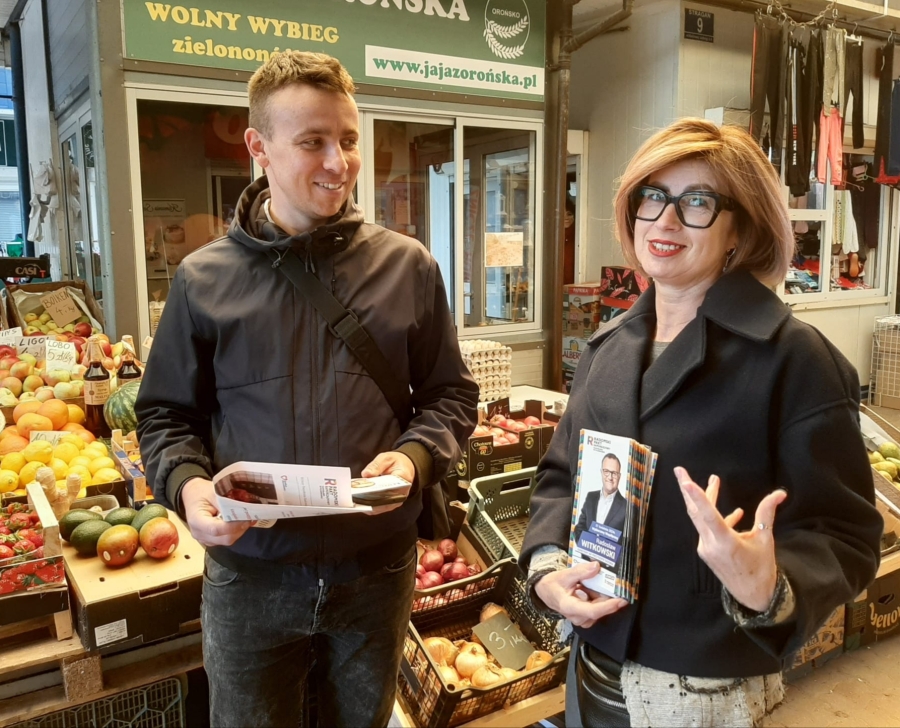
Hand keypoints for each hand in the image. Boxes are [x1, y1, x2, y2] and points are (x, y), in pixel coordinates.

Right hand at [181, 478, 253, 546]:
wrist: (192, 495)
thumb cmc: (201, 492)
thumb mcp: (213, 491)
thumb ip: (226, 502)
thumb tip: (243, 509)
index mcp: (196, 520)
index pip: (216, 529)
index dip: (233, 526)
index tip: (246, 517)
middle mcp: (199, 533)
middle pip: (224, 538)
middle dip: (240, 528)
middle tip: (250, 516)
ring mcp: (204, 539)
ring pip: (227, 540)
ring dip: (239, 530)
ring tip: (246, 518)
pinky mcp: (210, 540)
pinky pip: (226, 539)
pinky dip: (235, 531)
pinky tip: (240, 522)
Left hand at [359, 451, 414, 515]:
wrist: (405, 467)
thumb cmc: (396, 462)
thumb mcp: (386, 458)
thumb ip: (376, 465)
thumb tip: (366, 475)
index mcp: (403, 477)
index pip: (389, 487)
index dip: (376, 491)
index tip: (363, 491)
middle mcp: (402, 492)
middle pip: (384, 500)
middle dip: (369, 500)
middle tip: (354, 498)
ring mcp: (397, 500)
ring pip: (381, 507)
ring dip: (368, 504)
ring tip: (355, 501)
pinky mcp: (392, 504)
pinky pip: (380, 508)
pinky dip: (370, 506)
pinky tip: (360, 502)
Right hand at [534, 562, 628, 627]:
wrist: (545, 592)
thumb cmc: (553, 585)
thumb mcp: (564, 575)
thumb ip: (580, 571)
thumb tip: (596, 566)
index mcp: (569, 607)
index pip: (592, 611)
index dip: (609, 606)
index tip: (621, 600)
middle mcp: (577, 616)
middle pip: (600, 608)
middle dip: (609, 596)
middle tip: (615, 582)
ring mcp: (582, 618)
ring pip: (600, 607)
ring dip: (603, 595)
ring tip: (597, 582)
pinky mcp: (586, 617)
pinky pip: (598, 607)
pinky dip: (599, 597)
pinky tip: (593, 587)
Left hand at [675, 466, 786, 611]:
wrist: (753, 596)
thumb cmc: (761, 569)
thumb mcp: (765, 539)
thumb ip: (766, 513)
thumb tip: (780, 493)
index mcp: (725, 542)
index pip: (708, 514)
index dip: (697, 496)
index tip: (684, 481)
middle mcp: (710, 544)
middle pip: (696, 512)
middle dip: (687, 489)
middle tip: (679, 470)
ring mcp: (705, 548)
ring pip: (700, 518)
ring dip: (705, 500)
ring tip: (714, 480)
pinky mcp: (706, 551)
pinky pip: (707, 528)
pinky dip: (717, 518)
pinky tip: (735, 513)